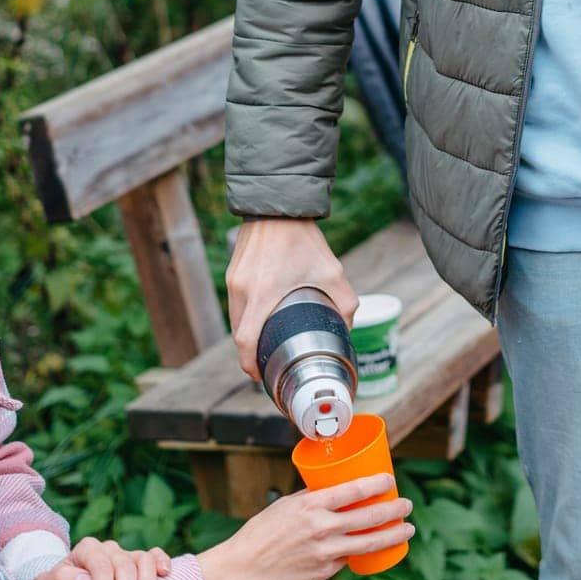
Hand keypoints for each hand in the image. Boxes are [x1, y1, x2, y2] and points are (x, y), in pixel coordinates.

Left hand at [33, 540, 171, 579]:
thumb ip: (61, 579)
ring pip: (143, 561)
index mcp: (87, 549)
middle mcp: (108, 548)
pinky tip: (165, 574)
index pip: (100, 565)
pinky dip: (162, 561)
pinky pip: (154, 555)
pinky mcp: (139, 561)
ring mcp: (126, 553)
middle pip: (124, 566)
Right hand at [196, 474, 413, 579]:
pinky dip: (360, 553)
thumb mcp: (285, 505)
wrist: (241, 570)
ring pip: (368, 543)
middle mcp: (322, 528)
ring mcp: (324, 553)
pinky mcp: (323, 573)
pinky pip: (347, 560)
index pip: (354, 489)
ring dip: (393, 535)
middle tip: (407, 506)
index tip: (391, 480)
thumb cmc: (260, 534)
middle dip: (394, 511)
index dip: (378, 484)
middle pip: (369, 517)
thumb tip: (332, 490)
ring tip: (407, 530)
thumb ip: (311, 499)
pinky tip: (371, 549)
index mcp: (311, 505)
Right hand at [226, 218, 358, 379]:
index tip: (259, 376)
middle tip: (268, 362)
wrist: (280, 204)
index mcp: (261, 294)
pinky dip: (245, 313)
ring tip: (265, 341)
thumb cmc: (304, 238)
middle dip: (251, 352)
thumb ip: (344, 302)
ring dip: (247, 332)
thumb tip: (348, 328)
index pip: (245, 341)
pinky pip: (235, 301)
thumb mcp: (332, 271)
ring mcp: (233, 279)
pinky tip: (260, 315)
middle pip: (239, 334)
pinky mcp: (232, 270)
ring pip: (235, 318)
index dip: (249, 365)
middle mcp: (241, 289)